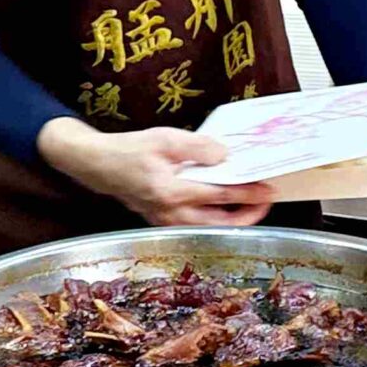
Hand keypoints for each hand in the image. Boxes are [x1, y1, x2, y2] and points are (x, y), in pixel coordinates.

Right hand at [36, 119, 275, 226]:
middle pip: (220, 223)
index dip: (249, 193)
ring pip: (210, 228)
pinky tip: (224, 204)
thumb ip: (197, 147)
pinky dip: (215, 217)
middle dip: (248, 215)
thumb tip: (225, 155)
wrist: (97, 165)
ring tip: (251, 204)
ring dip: (233, 218)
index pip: (221, 195)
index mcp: (171, 192)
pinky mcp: (163, 220)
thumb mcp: (164, 139)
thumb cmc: (128, 150)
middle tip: (266, 201)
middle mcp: (170, 213)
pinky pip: (196, 225)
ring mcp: (166, 220)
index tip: (269, 189)